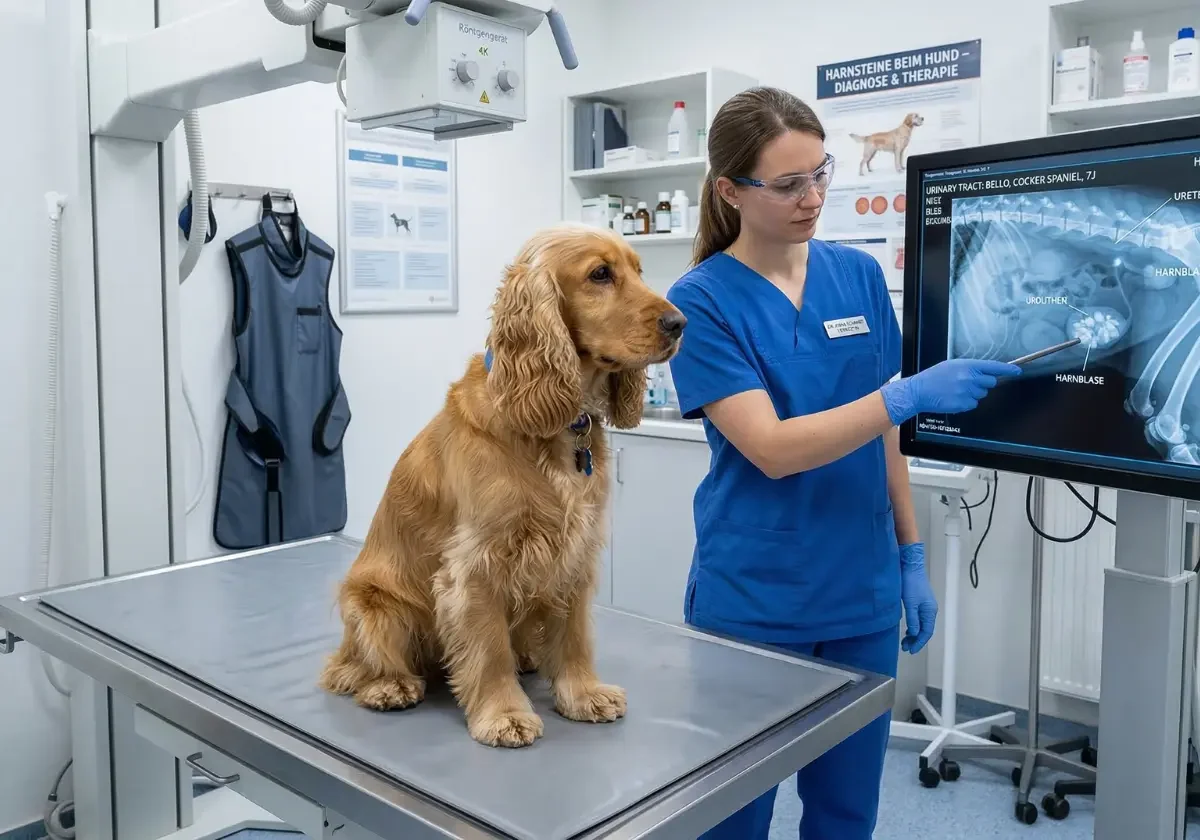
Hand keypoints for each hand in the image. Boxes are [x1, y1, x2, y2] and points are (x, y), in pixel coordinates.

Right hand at [880, 359, 1020, 424]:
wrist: (919, 391)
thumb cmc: (933, 377)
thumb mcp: (951, 365)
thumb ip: (969, 368)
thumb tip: (985, 372)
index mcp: (967, 366)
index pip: (994, 367)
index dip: (1008, 370)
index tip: (1017, 371)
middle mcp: (969, 378)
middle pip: (990, 382)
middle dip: (983, 383)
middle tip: (969, 383)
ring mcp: (967, 392)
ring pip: (981, 394)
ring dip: (973, 393)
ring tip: (957, 391)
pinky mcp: (963, 404)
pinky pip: (973, 404)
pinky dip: (966, 402)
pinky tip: (954, 398)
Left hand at [899, 542, 936, 653]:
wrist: (910, 566)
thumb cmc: (910, 584)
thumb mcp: (910, 603)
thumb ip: (912, 619)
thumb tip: (914, 634)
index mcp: (930, 612)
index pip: (927, 632)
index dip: (919, 642)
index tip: (911, 651)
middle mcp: (930, 610)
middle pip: (925, 630)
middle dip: (916, 640)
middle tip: (905, 648)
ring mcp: (925, 606)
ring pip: (921, 625)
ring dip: (914, 634)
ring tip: (904, 642)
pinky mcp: (920, 602)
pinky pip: (918, 619)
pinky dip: (913, 626)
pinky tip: (907, 630)